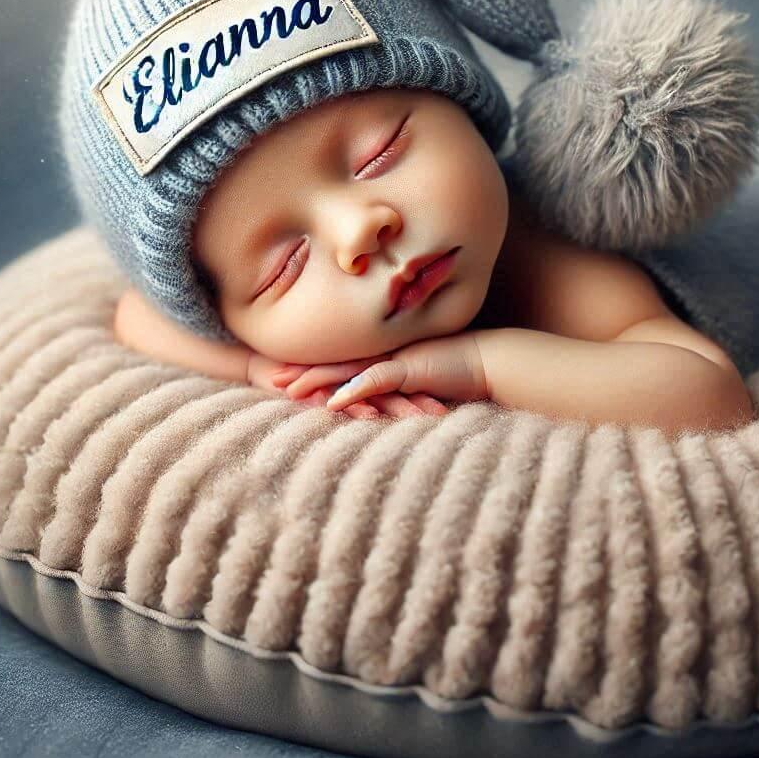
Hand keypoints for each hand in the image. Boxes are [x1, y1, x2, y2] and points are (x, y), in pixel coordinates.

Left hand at [274, 331, 489, 413]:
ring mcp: (396, 360)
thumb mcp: (424, 379)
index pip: (343, 360)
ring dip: (318, 379)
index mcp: (386, 354)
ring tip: (289, 388)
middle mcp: (385, 354)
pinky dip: (354, 391)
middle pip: (337, 361)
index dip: (314, 364)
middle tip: (269, 376)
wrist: (489, 360)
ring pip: (349, 370)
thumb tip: (386, 399)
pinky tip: (333, 403)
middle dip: (303, 369)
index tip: (285, 370)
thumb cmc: (459, 371)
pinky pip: (376, 381)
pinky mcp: (410, 371)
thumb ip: (403, 385)